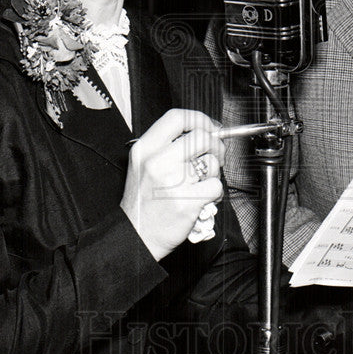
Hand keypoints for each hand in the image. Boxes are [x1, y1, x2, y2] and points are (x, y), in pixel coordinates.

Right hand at [120, 109, 223, 259]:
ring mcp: (173, 181)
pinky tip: (202, 197)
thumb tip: (204, 132)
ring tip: (201, 183)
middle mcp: (157, 162)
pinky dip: (215, 192)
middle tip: (215, 155)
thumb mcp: (143, 165)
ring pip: (211, 162)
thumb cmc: (143, 201)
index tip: (210, 127)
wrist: (136, 236)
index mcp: (145, 149)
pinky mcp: (188, 201)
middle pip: (201, 137)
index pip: (177, 117)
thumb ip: (168, 146)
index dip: (199, 119)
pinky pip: (216, 185)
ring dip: (213, 172)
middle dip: (216, 145)